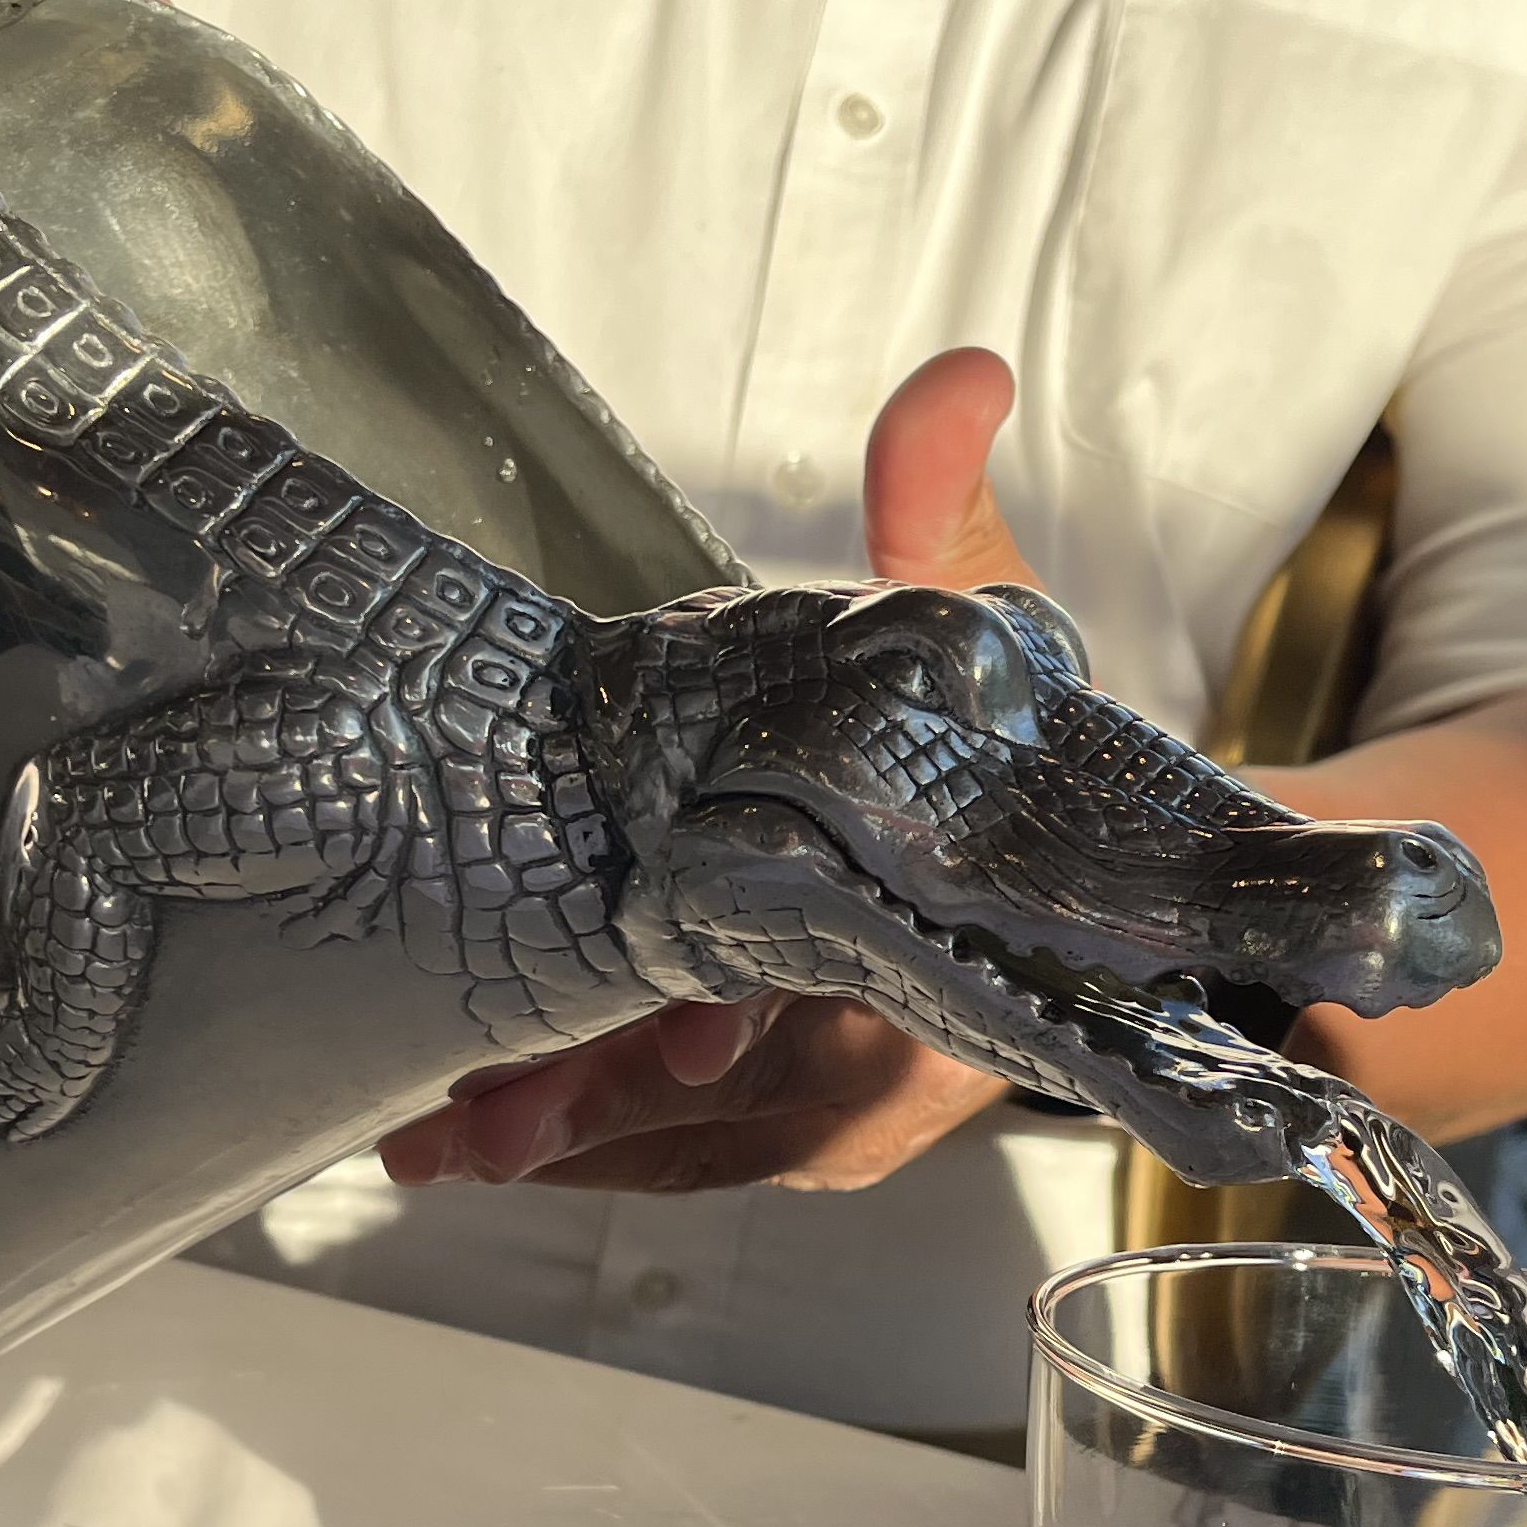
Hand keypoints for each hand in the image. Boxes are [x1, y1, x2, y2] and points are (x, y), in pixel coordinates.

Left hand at [377, 346, 1032, 1194]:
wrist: (1088, 884)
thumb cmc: (1013, 769)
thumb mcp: (990, 636)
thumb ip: (943, 515)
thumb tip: (957, 381)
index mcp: (937, 946)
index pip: (834, 987)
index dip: (746, 1016)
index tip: (683, 1046)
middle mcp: (893, 1050)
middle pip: (735, 1097)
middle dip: (598, 1110)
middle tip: (472, 1133)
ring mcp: (843, 1106)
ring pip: (691, 1137)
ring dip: (569, 1138)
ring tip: (438, 1145)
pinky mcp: (797, 1126)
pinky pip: (685, 1145)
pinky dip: (595, 1137)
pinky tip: (484, 1129)